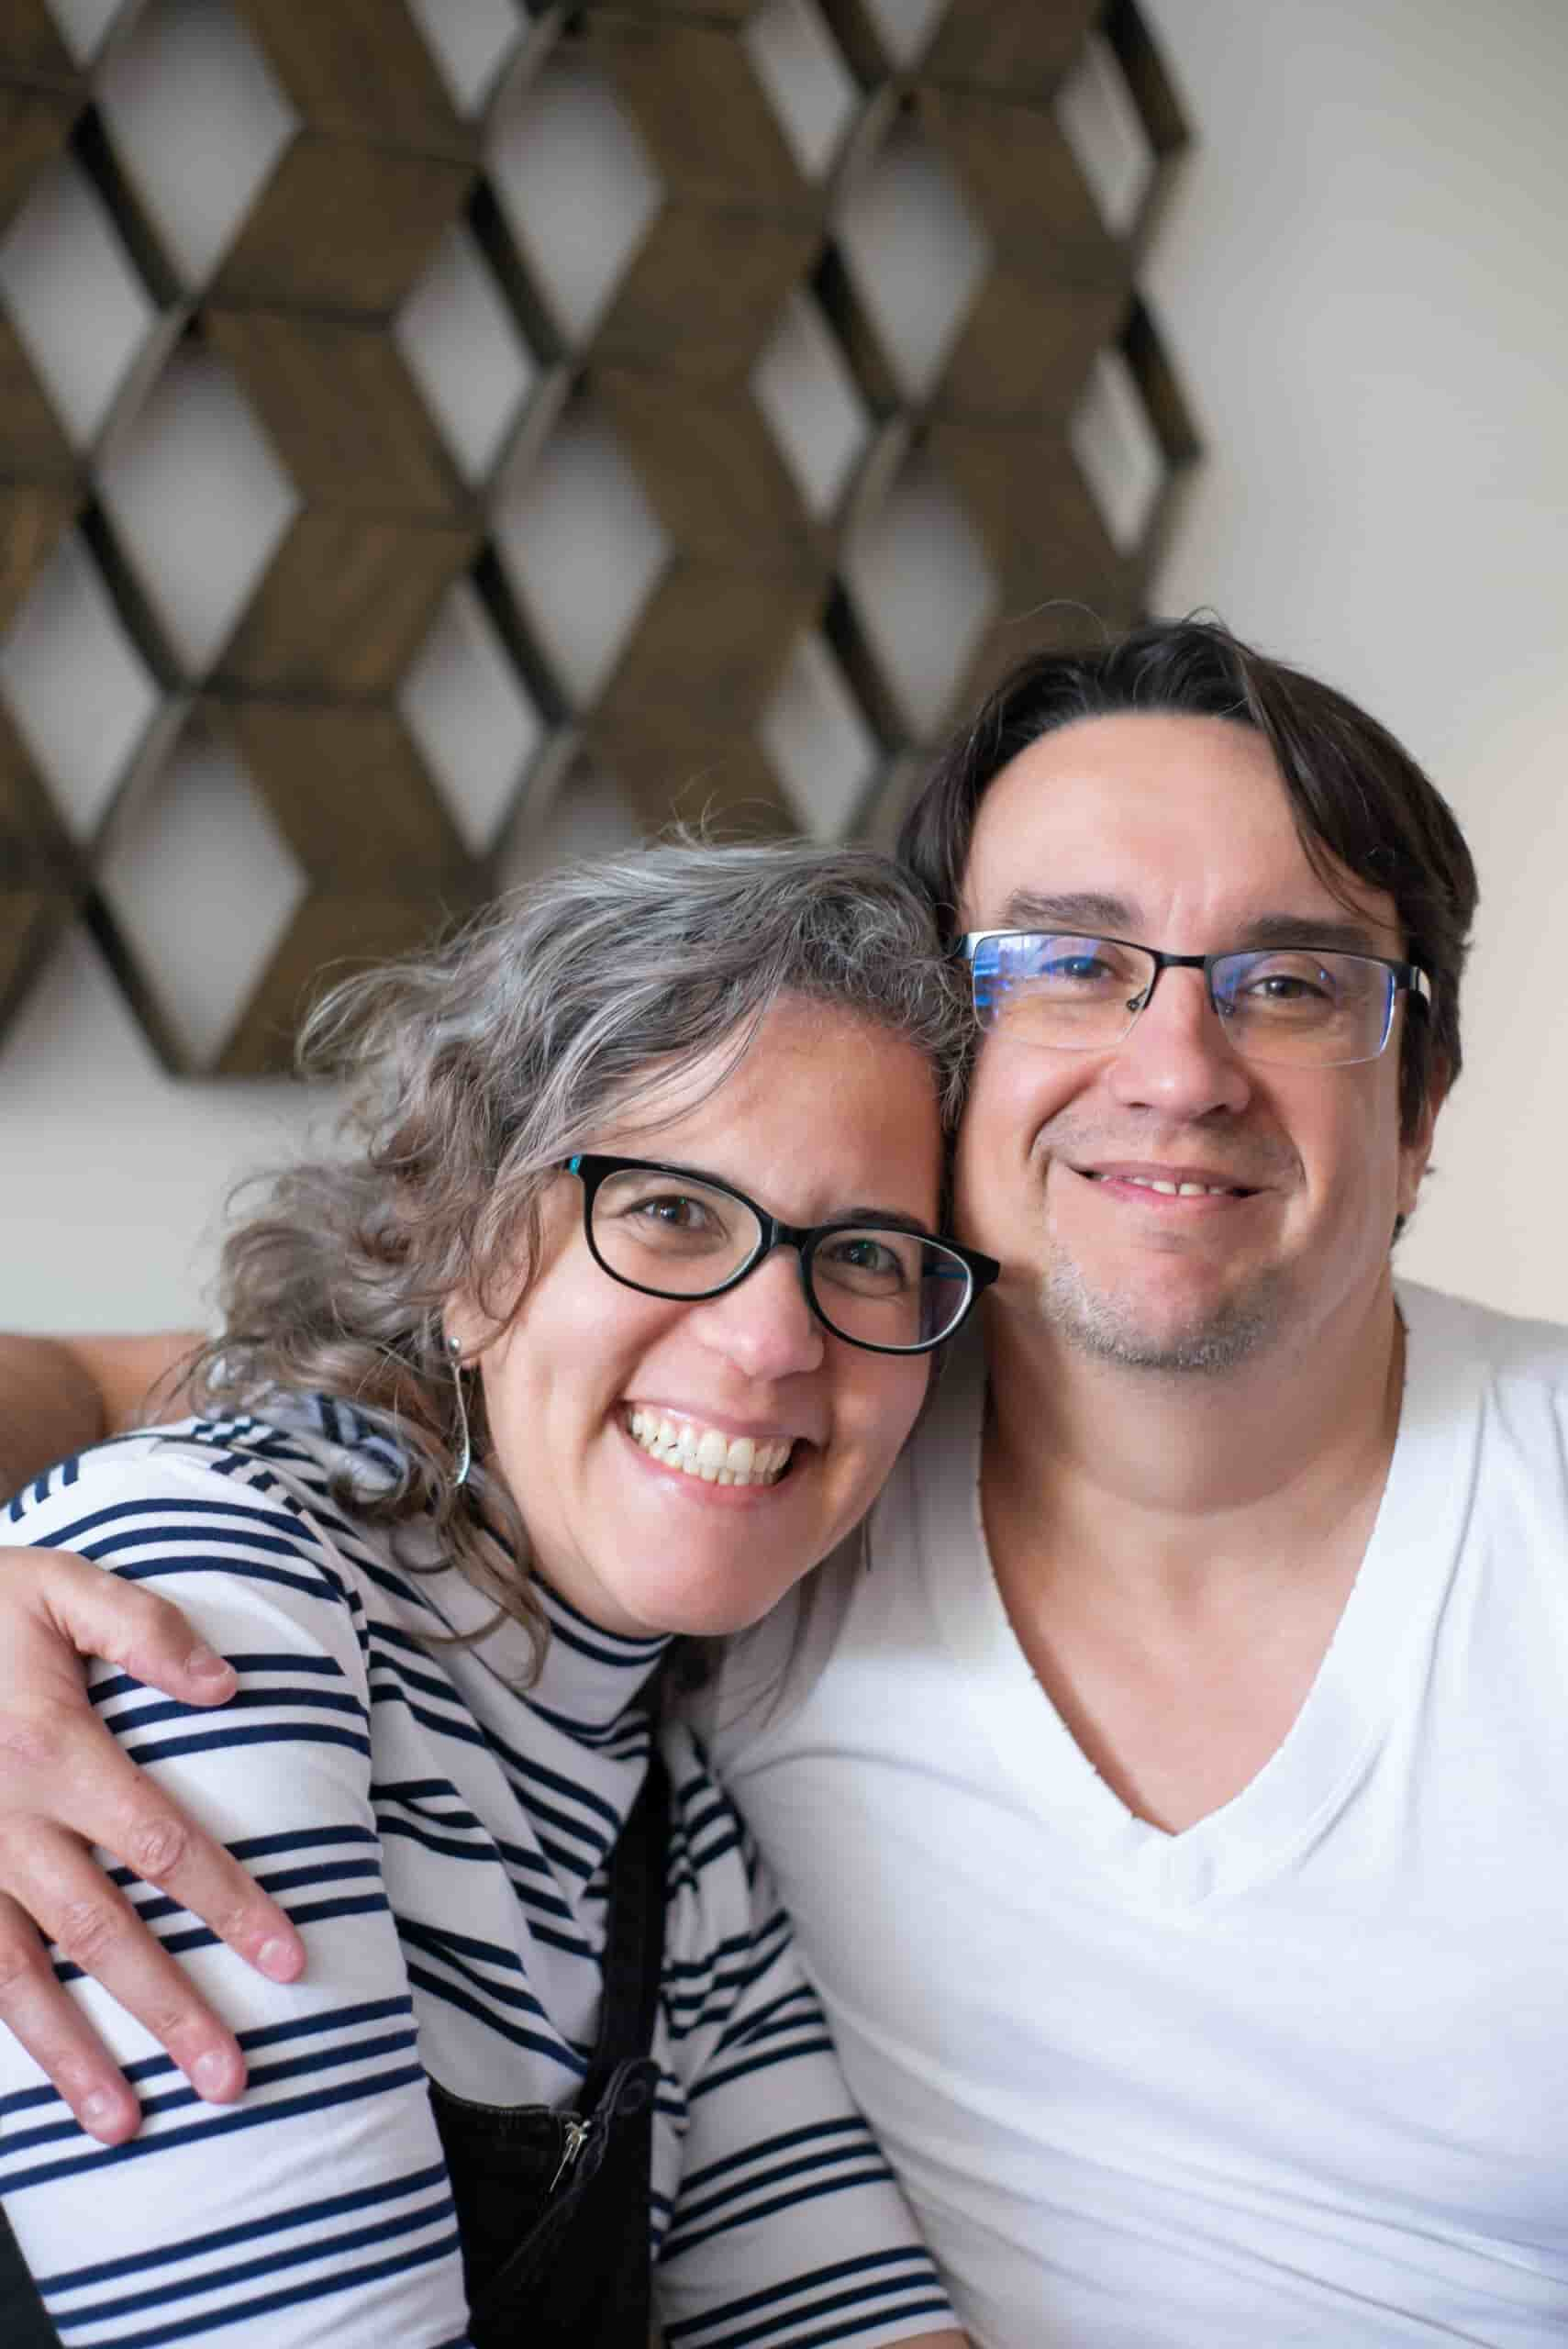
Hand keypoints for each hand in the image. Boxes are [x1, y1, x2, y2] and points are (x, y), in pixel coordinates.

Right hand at [0, 1549, 306, 2141]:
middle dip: (168, 2012)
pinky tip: (33, 2086)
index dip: (230, 1904)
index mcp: (52, 1750)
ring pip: (18, 1978)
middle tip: (232, 2080)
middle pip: (101, 1934)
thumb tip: (227, 1687)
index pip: (163, 1844)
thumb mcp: (59, 1586)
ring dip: (73, 2057)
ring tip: (126, 2125)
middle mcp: (4, 1823)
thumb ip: (143, 1628)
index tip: (289, 1961)